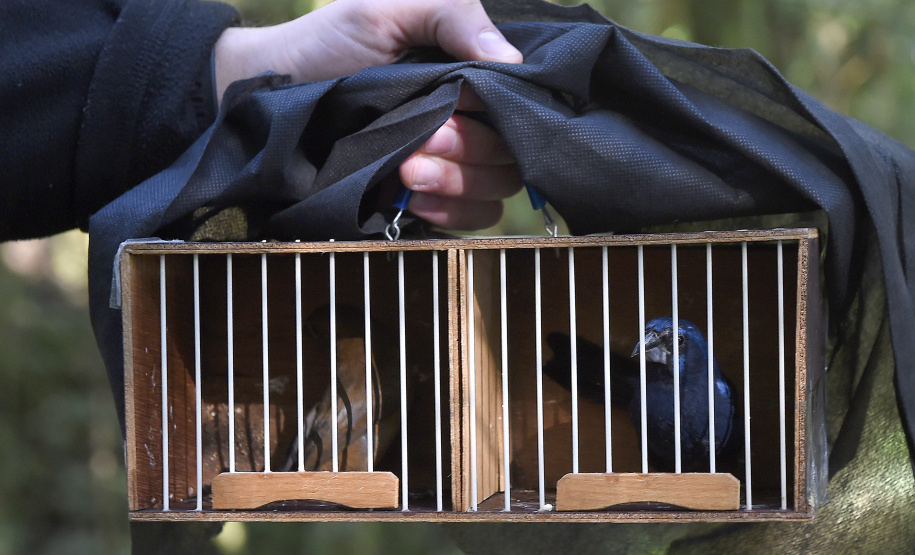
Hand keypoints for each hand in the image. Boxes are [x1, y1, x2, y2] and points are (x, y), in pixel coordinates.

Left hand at [213, 0, 523, 230]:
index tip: (461, 105)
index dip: (504, 111)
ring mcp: (449, 164)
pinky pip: (472, 219)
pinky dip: (450, 212)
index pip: (520, 103)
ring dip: (457, 182)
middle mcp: (469, 120)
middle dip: (470, 149)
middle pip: (510, 152)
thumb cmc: (328, 45)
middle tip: (426, 138)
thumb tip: (511, 58)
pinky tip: (412, 197)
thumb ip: (450, 14)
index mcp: (469, 75)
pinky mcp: (427, 200)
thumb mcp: (385, 11)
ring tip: (407, 169)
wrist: (271, 96)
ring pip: (495, 188)